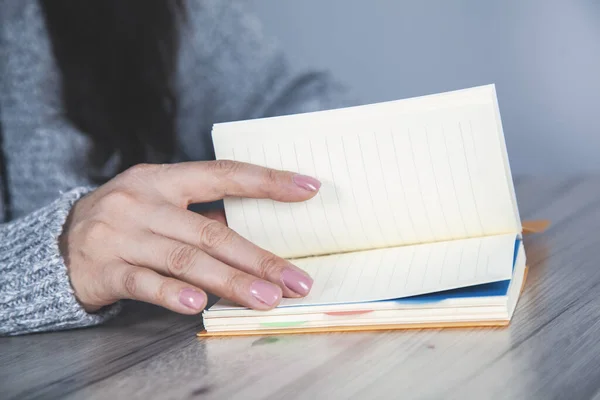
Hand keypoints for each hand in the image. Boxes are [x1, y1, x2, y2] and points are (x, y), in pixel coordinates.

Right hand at [60, 161, 319, 313]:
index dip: (267, 180)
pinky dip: (172, 294)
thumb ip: (202, 215)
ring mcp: (122, 235)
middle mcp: (143, 202)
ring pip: (185, 259)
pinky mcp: (104, 268)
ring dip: (230, 281)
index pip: (223, 174)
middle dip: (259, 258)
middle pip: (211, 231)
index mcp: (164, 179)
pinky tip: (197, 305)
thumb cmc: (128, 220)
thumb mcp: (160, 203)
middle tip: (295, 280)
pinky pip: (144, 282)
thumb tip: (260, 236)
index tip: (308, 188)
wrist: (60, 242)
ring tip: (266, 298)